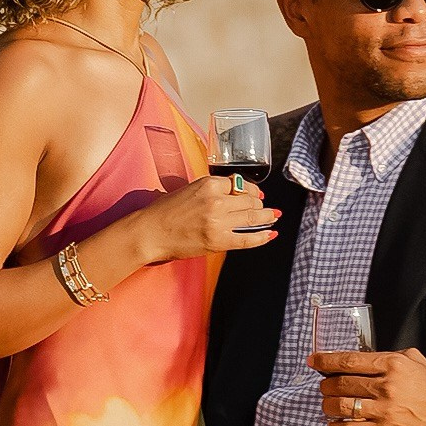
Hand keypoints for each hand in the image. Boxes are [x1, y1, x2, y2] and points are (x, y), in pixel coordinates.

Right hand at [134, 175, 278, 264]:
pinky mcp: (218, 241)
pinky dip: (262, 237)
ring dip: (267, 217)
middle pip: (250, 200)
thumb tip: (234, 192)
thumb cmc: (164, 211)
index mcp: (208, 184)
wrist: (150, 232)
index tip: (256, 193)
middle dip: (260, 204)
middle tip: (266, 207)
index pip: (240, 184)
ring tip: (274, 216)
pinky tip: (270, 234)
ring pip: (253, 217)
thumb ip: (212, 190)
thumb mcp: (189, 189)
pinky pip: (247, 239)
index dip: (251, 190)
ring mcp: (218, 222)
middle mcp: (216, 201)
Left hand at [315, 345, 425, 425]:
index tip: (313, 360)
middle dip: (325, 384)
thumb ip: (388, 356)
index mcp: (392, 364)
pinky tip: (333, 423)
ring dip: (327, 404)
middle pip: (341, 383)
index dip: (326, 360)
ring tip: (327, 403)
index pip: (350, 361)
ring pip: (341, 406)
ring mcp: (384, 411)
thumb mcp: (414, 360)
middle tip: (322, 384)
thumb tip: (361, 358)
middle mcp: (386, 386)